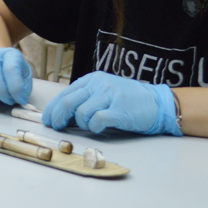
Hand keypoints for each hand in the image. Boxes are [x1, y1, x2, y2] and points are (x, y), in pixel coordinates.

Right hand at [0, 47, 31, 105]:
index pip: (10, 69)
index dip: (15, 88)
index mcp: (11, 54)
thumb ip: (23, 88)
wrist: (0, 63)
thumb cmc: (14, 74)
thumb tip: (20, 99)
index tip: (20, 99)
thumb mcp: (25, 78)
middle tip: (8, 100)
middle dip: (1, 91)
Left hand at [42, 71, 180, 135]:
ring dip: (82, 124)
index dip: (53, 108)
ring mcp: (110, 96)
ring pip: (81, 113)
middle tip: (57, 127)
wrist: (159, 103)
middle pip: (68, 102)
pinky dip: (95, 128)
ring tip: (91, 125)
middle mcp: (100, 84)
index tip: (48, 119)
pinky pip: (97, 121)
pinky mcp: (119, 110)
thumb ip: (86, 99)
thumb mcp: (105, 92)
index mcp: (93, 79)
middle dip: (58, 117)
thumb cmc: (130, 100)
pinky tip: (101, 127)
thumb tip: (63, 114)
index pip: (65, 93)